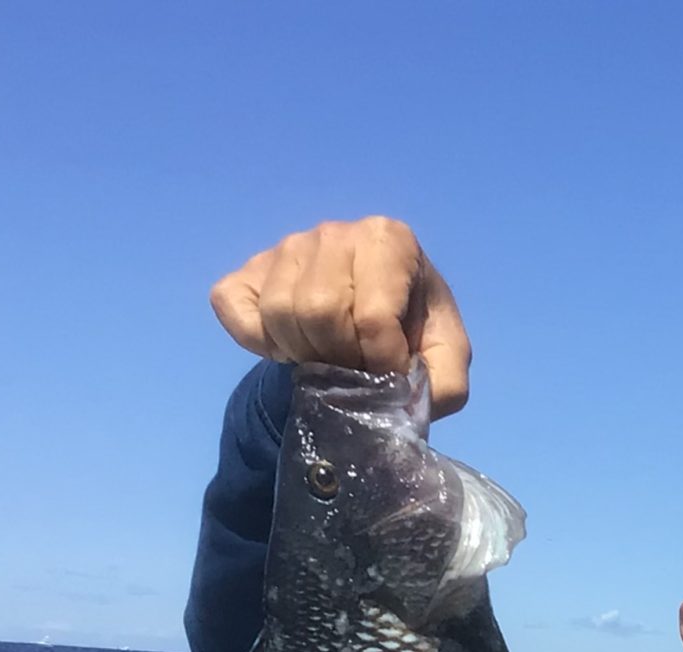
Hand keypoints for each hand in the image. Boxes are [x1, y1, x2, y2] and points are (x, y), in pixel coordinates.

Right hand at [209, 217, 471, 413]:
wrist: (371, 323)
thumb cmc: (412, 334)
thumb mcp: (447, 360)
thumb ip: (445, 381)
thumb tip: (400, 389)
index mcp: (389, 239)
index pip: (371, 317)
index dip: (378, 362)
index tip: (387, 370)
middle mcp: (335, 231)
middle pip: (319, 311)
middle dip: (339, 357)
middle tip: (353, 365)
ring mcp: (286, 246)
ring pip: (279, 312)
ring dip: (303, 352)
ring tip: (325, 355)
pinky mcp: (246, 272)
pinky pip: (235, 310)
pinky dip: (258, 342)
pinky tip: (287, 345)